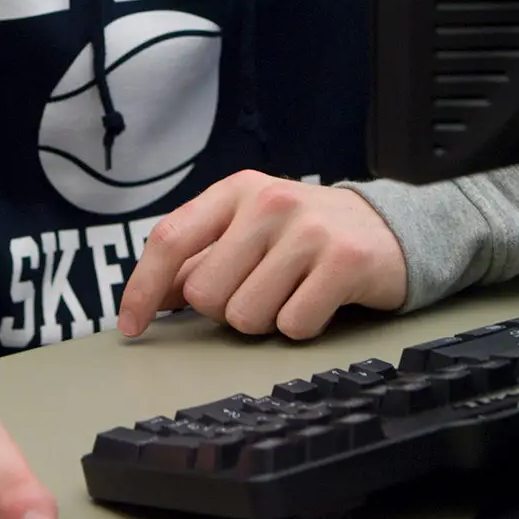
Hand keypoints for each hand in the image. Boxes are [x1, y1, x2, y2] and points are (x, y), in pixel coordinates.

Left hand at [117, 171, 407, 342]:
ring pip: (246, 316)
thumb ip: (199, 259)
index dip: (143, 287)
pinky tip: (318, 301)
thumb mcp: (248, 231)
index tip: (131, 326)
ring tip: (291, 292)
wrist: (387, 229)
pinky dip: (301, 327)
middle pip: (205, 293)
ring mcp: (309, 230)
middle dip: (224, 309)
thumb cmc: (305, 235)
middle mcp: (270, 202)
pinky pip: (293, 326)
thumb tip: (149, 299)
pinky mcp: (344, 262)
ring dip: (265, 320)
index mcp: (236, 191)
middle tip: (259, 289)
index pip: (170, 238)